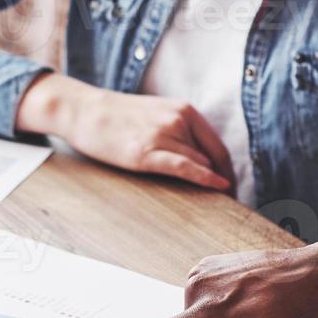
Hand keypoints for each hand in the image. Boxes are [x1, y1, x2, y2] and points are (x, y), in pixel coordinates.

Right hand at [16, 73, 233, 191]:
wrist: (84, 111)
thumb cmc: (119, 118)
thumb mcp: (157, 115)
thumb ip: (181, 132)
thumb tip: (203, 161)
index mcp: (185, 110)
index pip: (218, 146)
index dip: (229, 171)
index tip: (232, 190)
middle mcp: (178, 120)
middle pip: (213, 158)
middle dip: (223, 182)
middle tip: (230, 205)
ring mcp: (162, 135)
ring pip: (198, 164)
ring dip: (210, 185)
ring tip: (216, 206)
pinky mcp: (146, 152)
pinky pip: (184, 166)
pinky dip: (204, 178)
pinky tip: (218, 187)